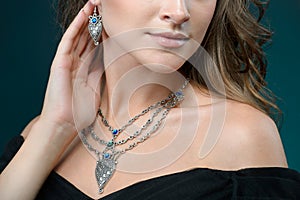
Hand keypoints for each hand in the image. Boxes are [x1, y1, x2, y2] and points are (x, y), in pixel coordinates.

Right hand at [40, 1, 101, 134]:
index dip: (103, 33)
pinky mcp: (60, 61)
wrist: (65, 122)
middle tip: (104, 9)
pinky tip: (84, 16)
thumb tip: (110, 60)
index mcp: (85, 69)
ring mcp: (67, 61)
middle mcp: (76, 62)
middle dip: (95, 23)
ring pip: (78, 35)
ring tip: (95, 6)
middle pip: (86, 38)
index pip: (95, 46)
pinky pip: (69, 40)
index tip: (112, 22)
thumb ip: (100, 72)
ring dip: (86, 20)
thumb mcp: (96, 87)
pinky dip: (76, 27)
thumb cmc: (80, 110)